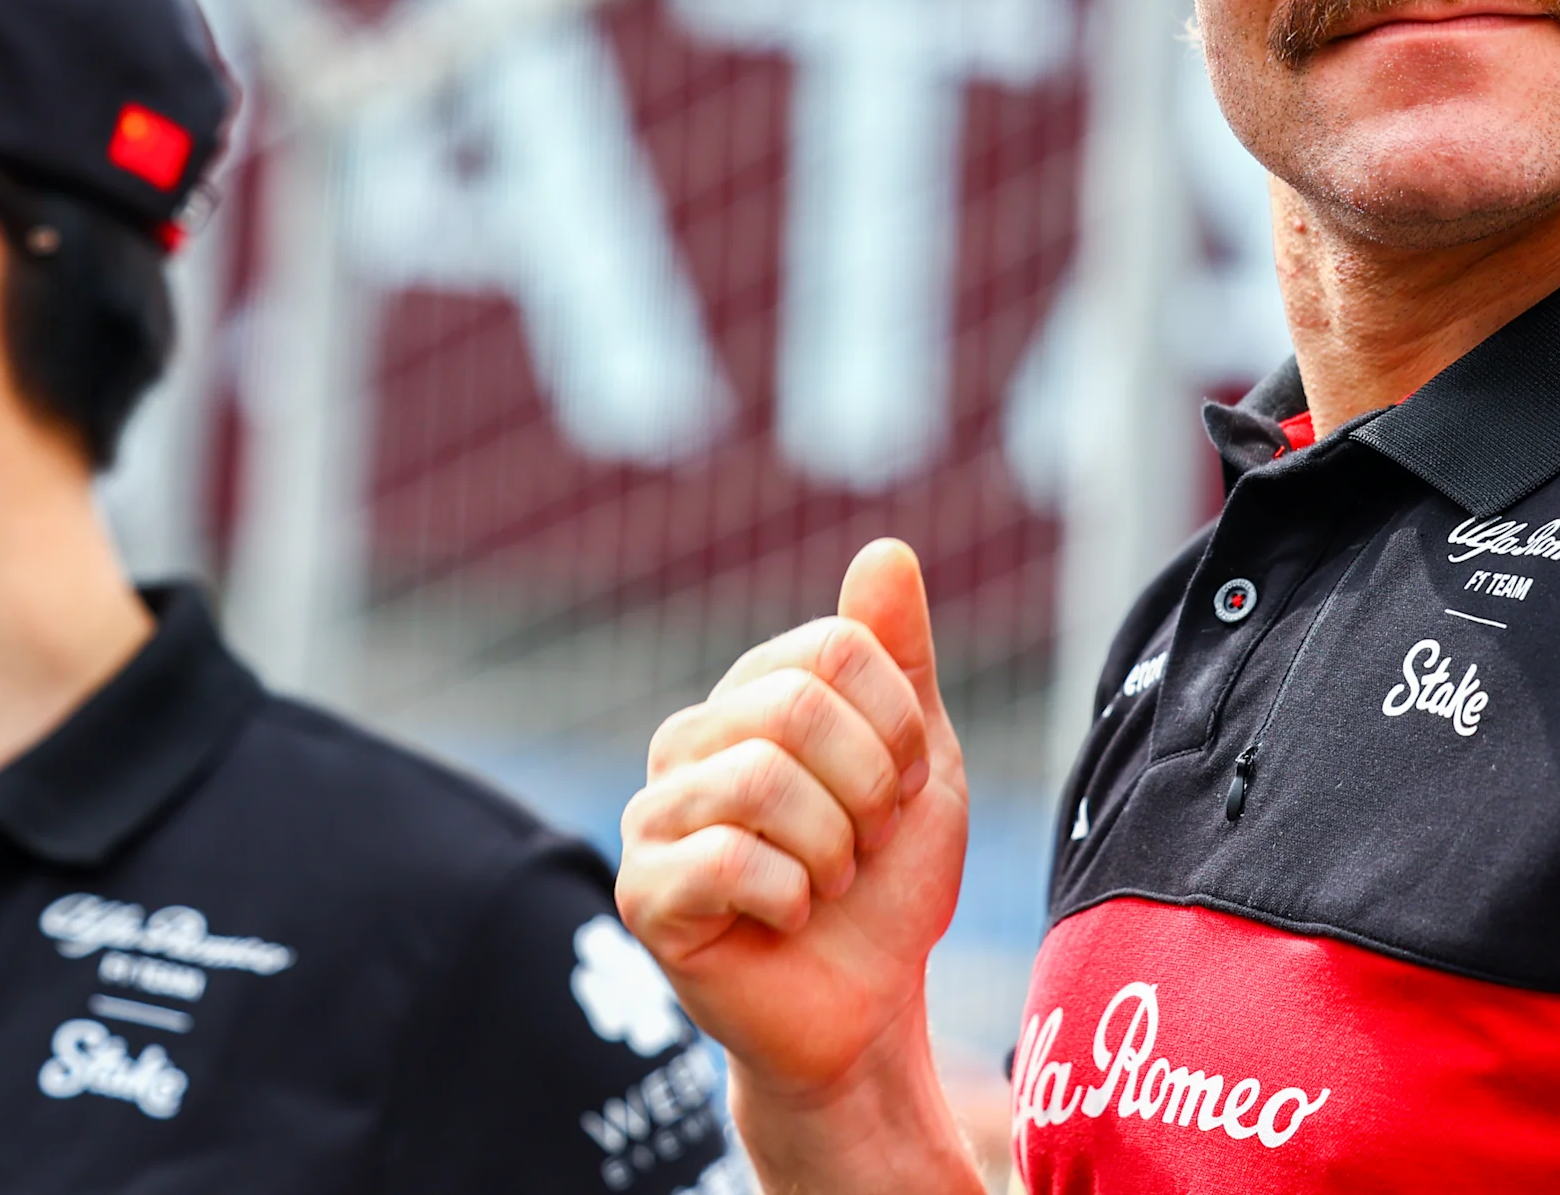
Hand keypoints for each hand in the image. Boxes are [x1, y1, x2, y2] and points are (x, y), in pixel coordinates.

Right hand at [617, 539, 971, 1112]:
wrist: (864, 1011)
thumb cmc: (885, 889)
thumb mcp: (917, 762)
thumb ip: (898, 657)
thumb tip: (885, 548)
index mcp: (748, 698)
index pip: (834, 646)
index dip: (895, 726)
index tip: (899, 790)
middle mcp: (687, 742)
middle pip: (797, 707)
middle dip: (868, 791)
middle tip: (867, 845)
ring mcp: (654, 815)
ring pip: (762, 781)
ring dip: (834, 850)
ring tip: (830, 883)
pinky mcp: (641, 892)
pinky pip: (727, 860)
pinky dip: (792, 897)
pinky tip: (788, 918)